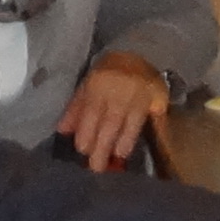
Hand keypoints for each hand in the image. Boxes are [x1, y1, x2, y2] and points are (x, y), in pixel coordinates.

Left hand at [56, 51, 163, 171]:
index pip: (91, 112)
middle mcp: (119, 91)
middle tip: (96, 167)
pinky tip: (140, 145)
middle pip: (110, 121)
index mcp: (98, 86)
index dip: (87, 131)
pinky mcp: (158, 98)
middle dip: (102, 145)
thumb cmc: (108, 74)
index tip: (82, 150)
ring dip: (123, 141)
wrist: (138, 53)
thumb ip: (76, 108)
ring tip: (117, 158)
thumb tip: (62, 131)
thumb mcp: (87, 86)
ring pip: (131, 121)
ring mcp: (140, 95)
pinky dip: (145, 132)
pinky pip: (152, 117)